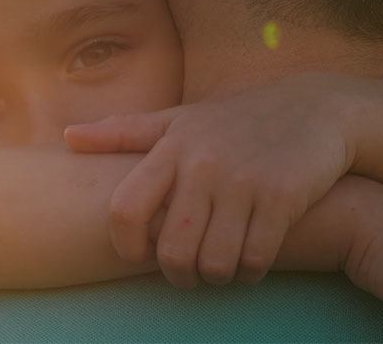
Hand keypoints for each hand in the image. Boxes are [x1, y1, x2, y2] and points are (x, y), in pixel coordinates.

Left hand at [65, 74, 355, 287]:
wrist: (315, 108)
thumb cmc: (235, 119)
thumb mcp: (178, 119)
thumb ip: (123, 132)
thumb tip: (67, 138)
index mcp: (171, 146)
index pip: (125, 208)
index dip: (125, 245)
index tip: (140, 254)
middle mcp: (202, 163)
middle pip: (172, 249)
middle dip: (178, 273)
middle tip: (187, 271)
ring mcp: (243, 181)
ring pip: (214, 262)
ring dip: (215, 275)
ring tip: (218, 266)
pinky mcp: (281, 197)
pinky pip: (255, 259)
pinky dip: (249, 271)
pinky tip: (250, 260)